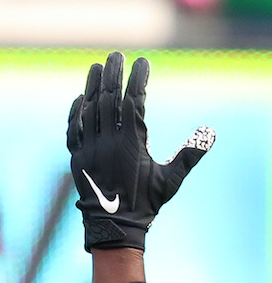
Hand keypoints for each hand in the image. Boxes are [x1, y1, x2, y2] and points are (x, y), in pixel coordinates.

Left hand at [66, 51, 214, 250]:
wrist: (112, 226)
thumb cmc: (145, 203)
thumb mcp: (171, 179)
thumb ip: (189, 155)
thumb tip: (210, 133)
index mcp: (131, 143)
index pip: (133, 102)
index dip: (137, 80)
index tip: (142, 63)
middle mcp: (107, 142)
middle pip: (108, 100)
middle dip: (113, 75)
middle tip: (117, 56)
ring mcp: (89, 149)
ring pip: (88, 111)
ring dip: (92, 87)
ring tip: (97, 67)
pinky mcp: (75, 158)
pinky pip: (72, 130)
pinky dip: (75, 113)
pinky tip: (80, 99)